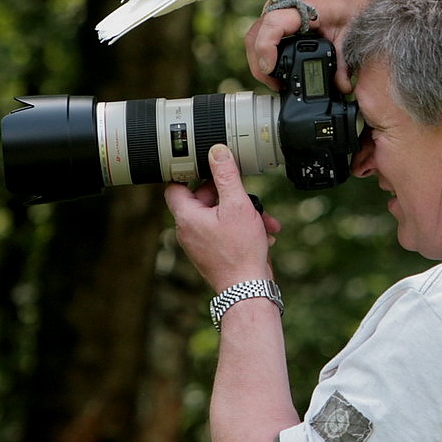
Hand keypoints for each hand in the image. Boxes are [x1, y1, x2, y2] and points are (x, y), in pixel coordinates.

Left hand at [164, 144, 281, 292]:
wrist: (248, 290)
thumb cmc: (241, 251)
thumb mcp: (237, 205)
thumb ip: (226, 176)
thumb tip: (216, 152)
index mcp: (187, 217)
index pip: (176, 185)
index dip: (191, 172)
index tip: (208, 165)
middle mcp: (188, 230)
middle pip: (204, 199)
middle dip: (232, 195)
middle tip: (249, 194)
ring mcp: (200, 243)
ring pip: (220, 216)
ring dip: (244, 213)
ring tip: (265, 219)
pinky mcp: (214, 253)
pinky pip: (226, 232)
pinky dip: (244, 228)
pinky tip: (266, 233)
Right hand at [245, 0, 394, 94]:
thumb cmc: (350, 0)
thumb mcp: (348, 34)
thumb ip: (343, 62)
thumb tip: (341, 87)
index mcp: (300, 4)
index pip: (272, 25)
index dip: (265, 49)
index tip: (270, 69)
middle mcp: (282, 2)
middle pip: (256, 34)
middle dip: (260, 64)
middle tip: (275, 85)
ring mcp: (277, 6)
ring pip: (256, 34)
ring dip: (260, 58)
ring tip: (276, 79)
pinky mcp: (277, 11)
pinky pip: (264, 31)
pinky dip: (266, 49)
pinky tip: (277, 65)